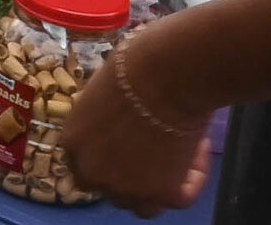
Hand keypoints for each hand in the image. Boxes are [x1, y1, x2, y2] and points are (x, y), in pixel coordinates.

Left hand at [63, 46, 211, 216]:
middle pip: (109, 188)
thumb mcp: (100, 92)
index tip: (126, 148)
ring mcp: (125, 188)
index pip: (81, 166)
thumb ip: (101, 119)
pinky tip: (198, 148)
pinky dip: (192, 179)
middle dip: (129, 176)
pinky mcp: (162, 194)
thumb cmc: (134, 67)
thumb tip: (115, 120)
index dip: (105, 160)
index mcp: (72, 142)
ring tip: (179, 151)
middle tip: (154, 153)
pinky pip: (180, 198)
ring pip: (143, 203)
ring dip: (159, 185)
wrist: (167, 74)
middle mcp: (92, 171)